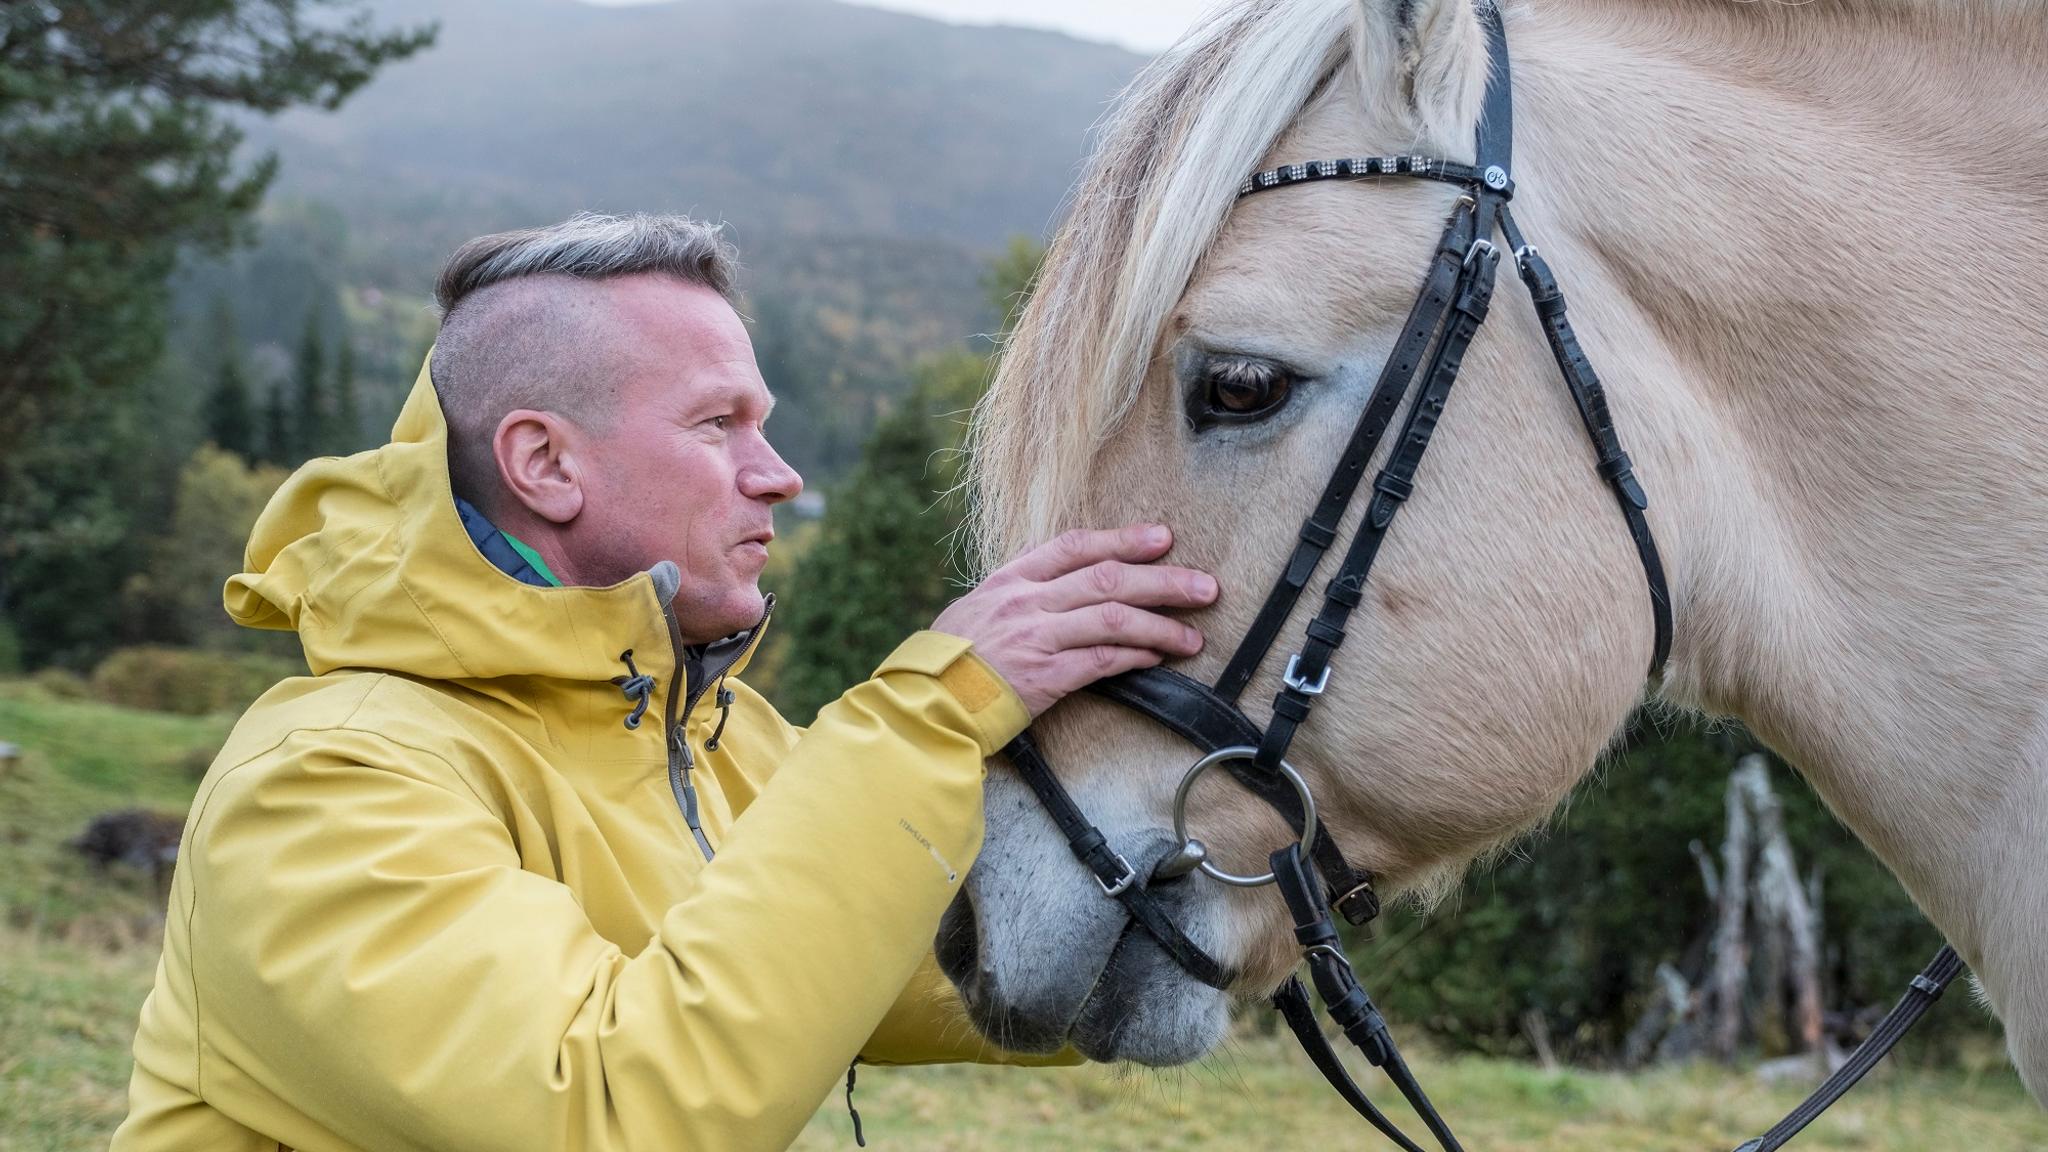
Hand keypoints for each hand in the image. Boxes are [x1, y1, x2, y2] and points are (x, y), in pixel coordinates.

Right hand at [931, 524, 1217, 717]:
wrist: (926, 703)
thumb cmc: (952, 660)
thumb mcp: (979, 609)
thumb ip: (1021, 592)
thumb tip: (1065, 583)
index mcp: (1011, 579)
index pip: (1075, 547)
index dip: (1123, 539)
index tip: (1162, 538)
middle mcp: (1027, 601)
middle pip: (1107, 578)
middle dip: (1163, 580)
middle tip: (1204, 587)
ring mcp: (1036, 637)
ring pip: (1112, 618)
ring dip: (1160, 625)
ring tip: (1192, 635)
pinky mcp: (1044, 677)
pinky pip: (1101, 661)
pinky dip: (1134, 657)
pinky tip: (1157, 658)